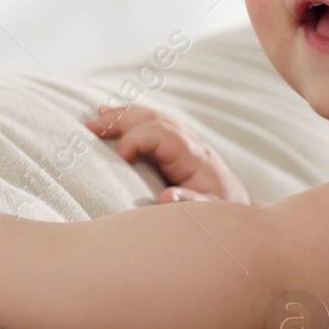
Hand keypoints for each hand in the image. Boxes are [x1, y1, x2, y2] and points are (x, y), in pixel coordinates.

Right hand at [86, 105, 248, 204]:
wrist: (236, 206)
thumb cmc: (222, 210)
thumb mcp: (210, 211)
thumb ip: (190, 204)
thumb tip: (165, 197)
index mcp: (195, 156)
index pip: (162, 134)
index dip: (138, 139)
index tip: (120, 158)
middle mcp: (190, 144)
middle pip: (155, 120)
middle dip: (122, 120)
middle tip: (91, 126)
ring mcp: (185, 143)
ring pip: (153, 119)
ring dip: (124, 116)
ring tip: (97, 116)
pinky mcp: (178, 148)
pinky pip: (154, 127)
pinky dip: (133, 121)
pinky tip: (115, 119)